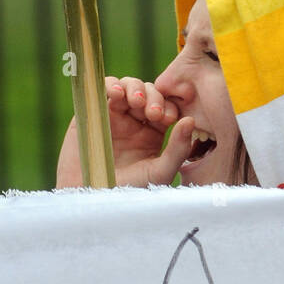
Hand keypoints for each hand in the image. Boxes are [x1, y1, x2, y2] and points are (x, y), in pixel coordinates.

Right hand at [56, 75, 194, 188]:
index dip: (168, 106)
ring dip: (134, 88)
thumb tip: (191, 120)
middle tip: (152, 112)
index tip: (168, 118)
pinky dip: (110, 85)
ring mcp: (114, 114)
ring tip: (136, 101)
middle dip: (153, 97)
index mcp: (154, 133)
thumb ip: (178, 149)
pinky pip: (103, 90)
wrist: (93, 198)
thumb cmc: (129, 191)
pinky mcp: (94, 111)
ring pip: (128, 87)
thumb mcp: (160, 173)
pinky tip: (115, 93)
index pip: (165, 107)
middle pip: (148, 93)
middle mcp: (135, 121)